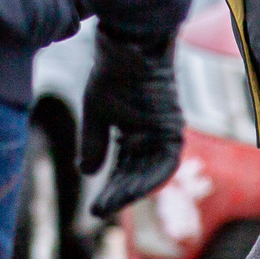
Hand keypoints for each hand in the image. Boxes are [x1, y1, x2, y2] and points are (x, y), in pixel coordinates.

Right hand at [79, 31, 185, 219]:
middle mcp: (153, 136)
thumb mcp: (97, 113)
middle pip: (138, 175)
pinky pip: (167, 160)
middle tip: (98, 212)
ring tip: (110, 205)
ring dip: (133, 190)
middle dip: (119, 194)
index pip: (125, 170)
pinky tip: (134, 190)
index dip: (111, 189)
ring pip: (153, 173)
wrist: (128, 46)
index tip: (94, 209)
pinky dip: (152, 176)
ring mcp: (166, 132)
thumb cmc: (112, 74)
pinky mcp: (173, 127)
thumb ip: (94, 143)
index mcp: (135, 134)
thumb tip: (86, 173)